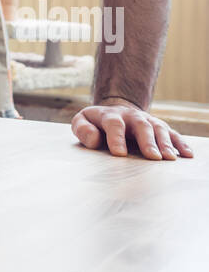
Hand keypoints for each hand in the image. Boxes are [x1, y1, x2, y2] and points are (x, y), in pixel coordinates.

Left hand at [71, 99, 193, 159]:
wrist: (116, 112)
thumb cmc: (96, 124)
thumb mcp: (82, 122)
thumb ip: (82, 129)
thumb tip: (94, 139)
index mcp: (110, 116)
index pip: (113, 124)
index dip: (116, 138)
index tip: (119, 154)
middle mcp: (131, 116)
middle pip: (141, 125)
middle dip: (147, 141)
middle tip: (153, 157)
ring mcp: (147, 121)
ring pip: (158, 129)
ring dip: (165, 143)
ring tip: (169, 159)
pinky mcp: (159, 128)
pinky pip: (172, 134)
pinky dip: (180, 144)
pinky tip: (187, 154)